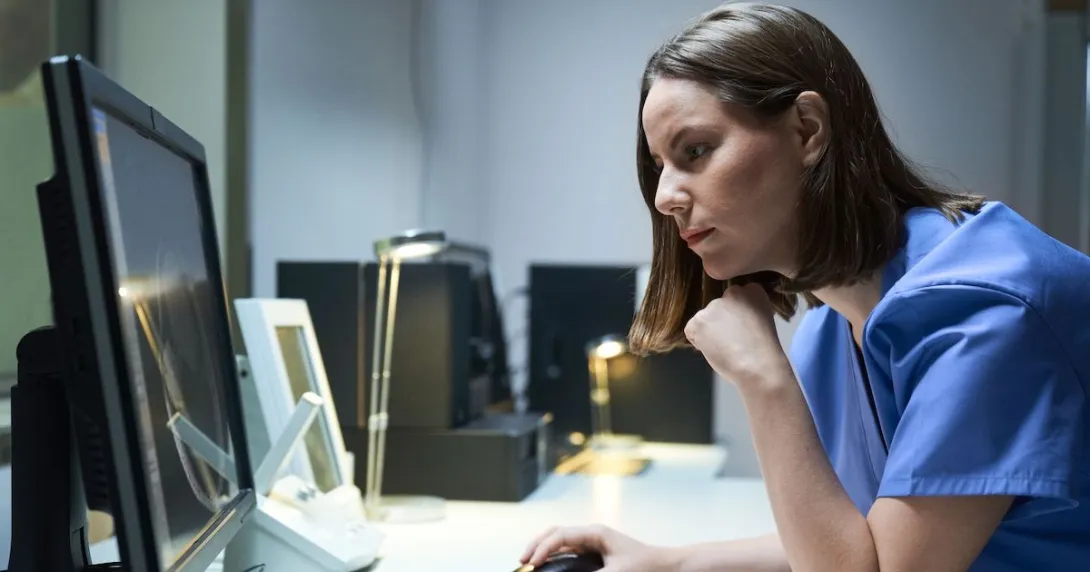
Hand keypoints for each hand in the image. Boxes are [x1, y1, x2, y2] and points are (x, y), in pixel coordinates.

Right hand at [520, 524, 675, 571]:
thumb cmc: (647, 567)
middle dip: (536, 544)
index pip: (560, 535)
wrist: (668, 566)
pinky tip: (546, 565)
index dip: (542, 548)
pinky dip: (554, 554)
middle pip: (555, 532)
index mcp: (596, 533)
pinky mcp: (595, 552)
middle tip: (522, 562)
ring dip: (543, 548)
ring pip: (559, 539)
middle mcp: (592, 534)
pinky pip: (568, 549)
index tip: (531, 564)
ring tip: (529, 562)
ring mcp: (593, 541)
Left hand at [684, 283, 788, 384]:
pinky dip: (698, 342)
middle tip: (734, 340)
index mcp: (753, 290)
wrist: (759, 366)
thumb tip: (732, 316)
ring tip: (727, 347)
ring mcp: (715, 305)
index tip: (744, 329)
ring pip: (705, 319)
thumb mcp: (764, 319)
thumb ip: (747, 310)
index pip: (735, 297)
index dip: (736, 316)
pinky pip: (691, 330)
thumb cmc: (763, 351)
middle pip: (718, 307)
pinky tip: (716, 349)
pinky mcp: (700, 319)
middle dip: (721, 323)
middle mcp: (733, 292)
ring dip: (710, 333)